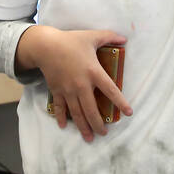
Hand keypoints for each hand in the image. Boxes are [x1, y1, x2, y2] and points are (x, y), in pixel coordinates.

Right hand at [19, 26, 131, 141]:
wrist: (45, 46)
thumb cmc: (70, 40)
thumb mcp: (92, 36)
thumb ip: (109, 37)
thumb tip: (124, 38)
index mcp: (93, 72)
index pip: (111, 90)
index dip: (120, 103)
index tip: (128, 113)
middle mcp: (81, 85)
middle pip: (92, 110)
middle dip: (98, 124)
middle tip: (104, 133)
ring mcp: (68, 90)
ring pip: (77, 113)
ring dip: (84, 127)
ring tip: (90, 138)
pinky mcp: (57, 91)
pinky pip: (60, 108)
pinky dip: (61, 117)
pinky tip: (64, 126)